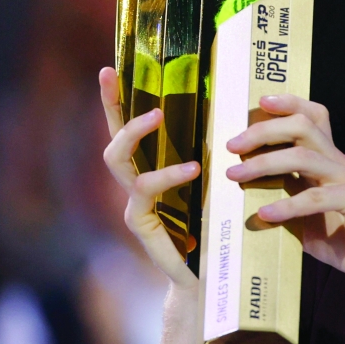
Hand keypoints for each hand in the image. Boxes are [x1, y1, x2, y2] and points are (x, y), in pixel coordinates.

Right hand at [98, 67, 200, 288]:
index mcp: (153, 168)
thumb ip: (219, 151)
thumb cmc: (219, 224)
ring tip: (157, 115)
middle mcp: (137, 183)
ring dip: (136, 134)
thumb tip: (236, 108)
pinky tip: (192, 168)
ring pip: (119, 162)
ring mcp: (135, 204)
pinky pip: (144, 191)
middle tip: (121, 78)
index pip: (128, 128)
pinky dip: (166, 175)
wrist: (214, 274)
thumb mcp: (220, 179)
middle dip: (112, 107)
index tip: (109, 68)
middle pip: (112, 140)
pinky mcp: (141, 223)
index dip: (115, 100)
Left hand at [224, 94, 344, 288]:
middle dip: (264, 130)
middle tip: (233, 145)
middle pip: (301, 126)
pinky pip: (315, 196)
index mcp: (329, 162)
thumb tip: (248, 202)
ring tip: (236, 175)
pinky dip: (287, 205)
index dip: (289, 103)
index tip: (260, 102)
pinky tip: (265, 215)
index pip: (313, 117)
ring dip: (265, 162)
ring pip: (303, 155)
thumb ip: (287, 205)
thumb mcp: (310, 220)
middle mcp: (339, 162)